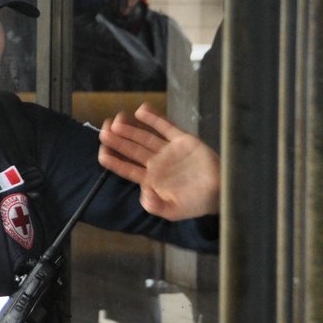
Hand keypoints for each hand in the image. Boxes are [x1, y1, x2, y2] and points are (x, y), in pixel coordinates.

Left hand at [98, 103, 219, 220]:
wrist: (220, 194)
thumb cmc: (195, 204)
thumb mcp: (174, 211)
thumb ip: (156, 206)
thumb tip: (143, 195)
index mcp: (150, 179)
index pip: (128, 169)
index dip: (115, 162)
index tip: (102, 155)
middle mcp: (156, 163)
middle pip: (132, 150)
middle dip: (117, 142)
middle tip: (103, 132)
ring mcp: (168, 150)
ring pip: (145, 137)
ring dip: (130, 130)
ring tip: (116, 123)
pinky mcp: (182, 141)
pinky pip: (166, 127)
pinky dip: (154, 118)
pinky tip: (141, 110)